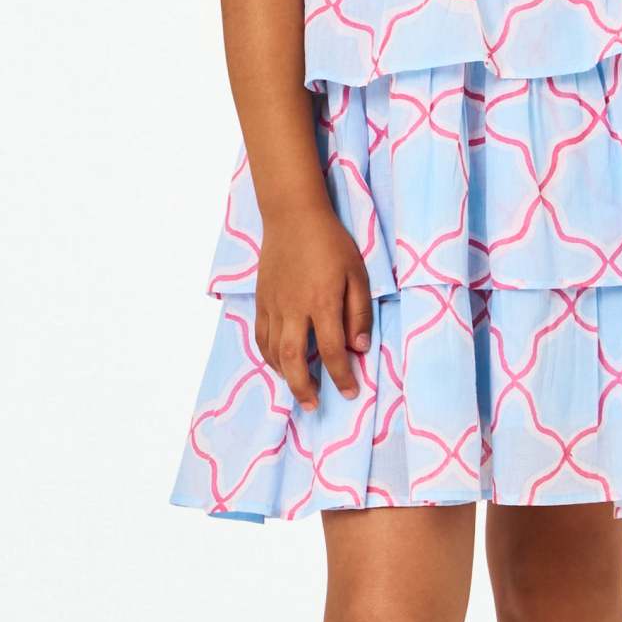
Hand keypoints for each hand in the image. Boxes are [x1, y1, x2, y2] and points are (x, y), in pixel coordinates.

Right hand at [254, 203, 374, 410]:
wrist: (293, 216)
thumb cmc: (331, 243)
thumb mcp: (357, 273)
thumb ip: (358, 313)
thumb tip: (360, 348)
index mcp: (322, 301)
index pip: (332, 350)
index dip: (342, 376)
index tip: (350, 392)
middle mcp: (294, 308)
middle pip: (293, 359)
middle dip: (304, 387)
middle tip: (315, 405)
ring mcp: (273, 305)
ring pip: (272, 352)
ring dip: (285, 376)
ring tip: (300, 388)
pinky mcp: (261, 300)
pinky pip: (261, 337)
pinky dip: (269, 356)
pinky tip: (280, 364)